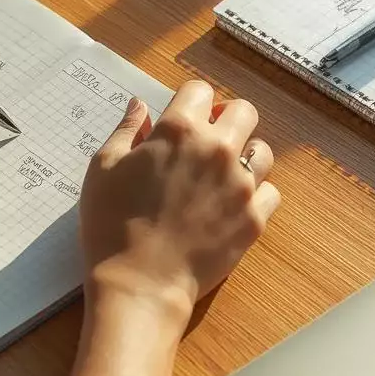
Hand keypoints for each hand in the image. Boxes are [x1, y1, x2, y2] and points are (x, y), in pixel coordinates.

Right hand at [78, 80, 278, 319]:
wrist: (139, 284)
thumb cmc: (111, 225)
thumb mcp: (104, 169)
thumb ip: (126, 131)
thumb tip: (139, 106)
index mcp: (179, 130)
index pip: (199, 91)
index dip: (190, 102)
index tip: (183, 118)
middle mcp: (217, 149)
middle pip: (243, 111)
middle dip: (226, 119)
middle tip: (208, 139)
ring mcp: (241, 184)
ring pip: (262, 150)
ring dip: (245, 154)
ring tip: (224, 173)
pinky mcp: (254, 218)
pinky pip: (270, 192)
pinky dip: (256, 194)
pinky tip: (233, 204)